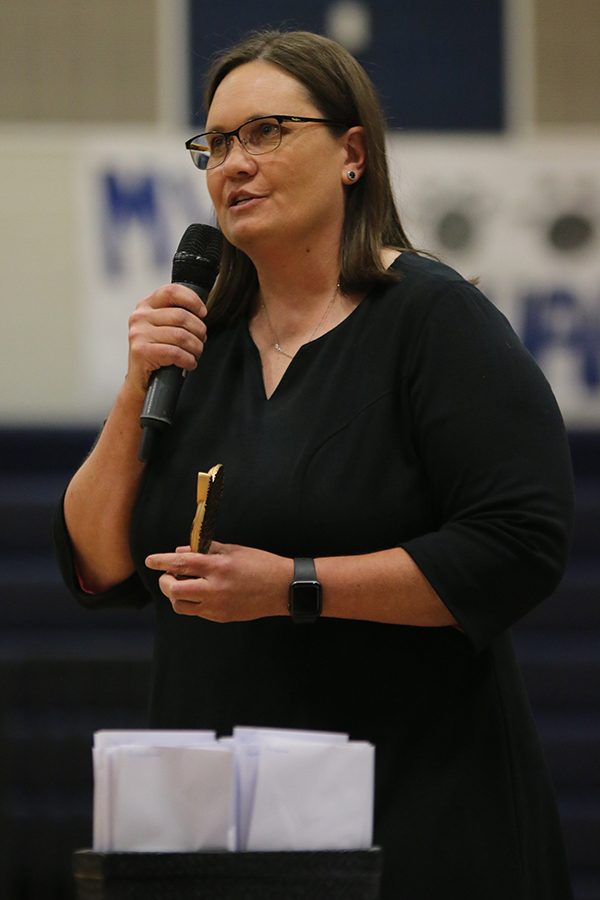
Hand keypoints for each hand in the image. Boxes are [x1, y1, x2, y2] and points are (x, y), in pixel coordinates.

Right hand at [126, 284, 207, 394]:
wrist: (141, 381)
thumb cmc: (158, 352)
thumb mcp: (164, 328)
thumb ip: (176, 315)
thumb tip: (201, 312)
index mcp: (146, 305)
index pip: (172, 291)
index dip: (193, 300)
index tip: (203, 314)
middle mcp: (139, 317)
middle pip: (181, 316)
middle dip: (199, 331)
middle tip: (201, 342)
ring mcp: (138, 334)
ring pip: (181, 336)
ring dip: (196, 348)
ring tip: (196, 354)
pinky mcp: (140, 351)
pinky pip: (175, 353)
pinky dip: (188, 360)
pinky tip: (189, 363)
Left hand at [145, 542, 292, 621]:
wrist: (283, 588)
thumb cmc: (260, 564)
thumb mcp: (233, 550)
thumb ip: (205, 550)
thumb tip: (180, 552)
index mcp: (219, 567)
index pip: (181, 564)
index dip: (161, 561)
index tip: (150, 560)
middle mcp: (215, 588)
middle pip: (174, 590)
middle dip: (165, 582)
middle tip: (167, 575)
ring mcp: (218, 606)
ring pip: (181, 605)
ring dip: (176, 595)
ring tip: (184, 584)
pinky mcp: (221, 617)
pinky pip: (197, 611)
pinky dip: (192, 601)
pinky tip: (201, 591)